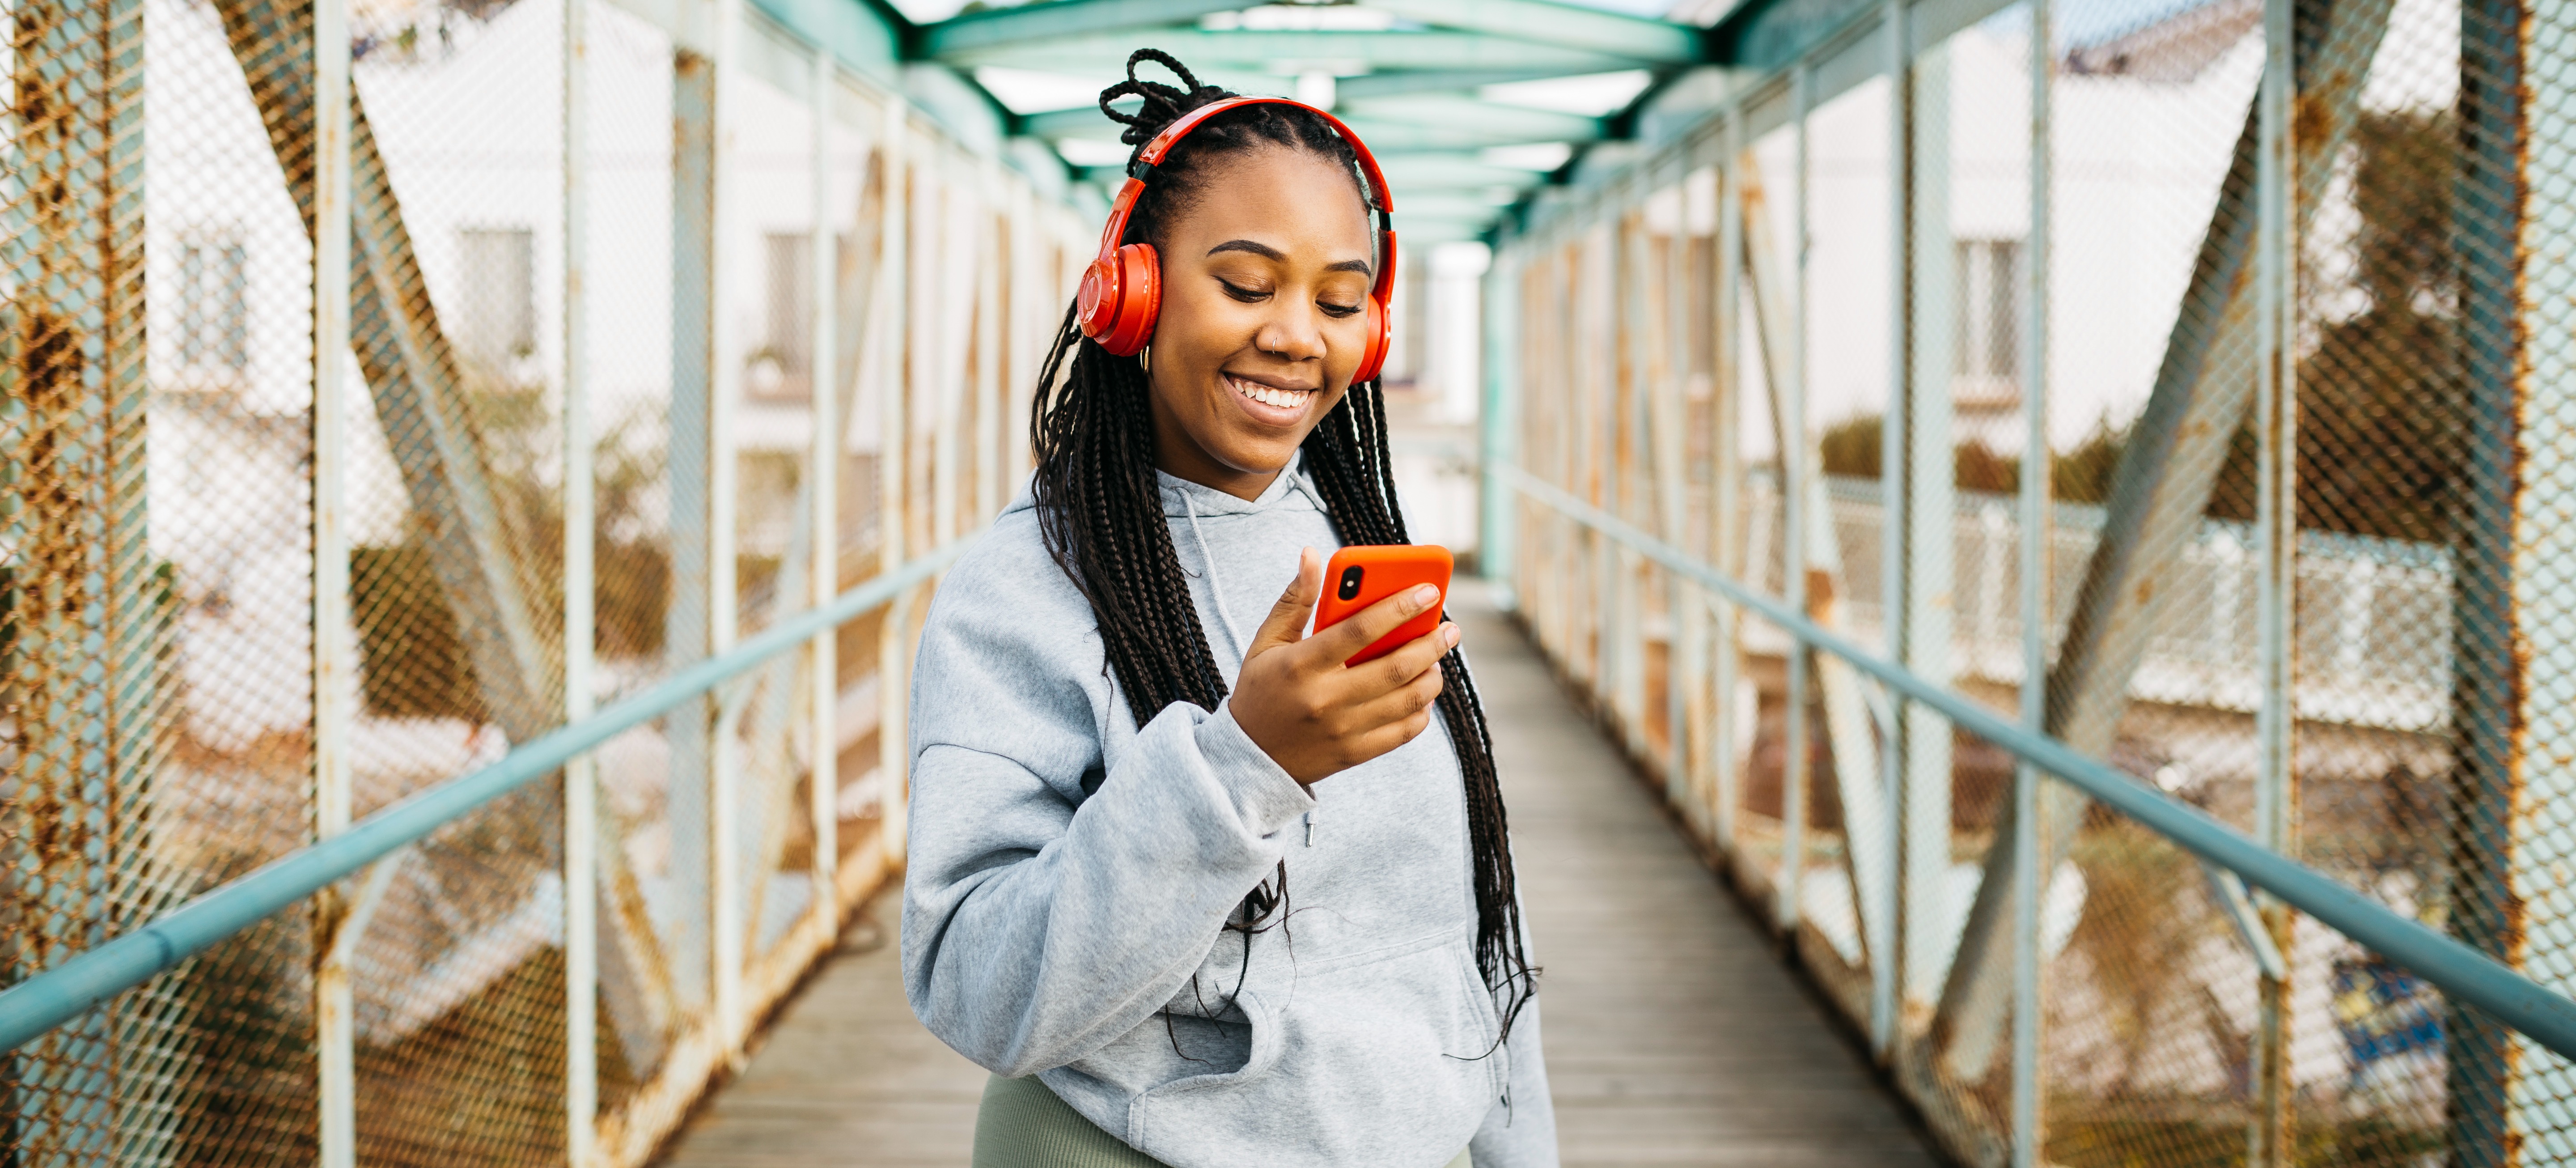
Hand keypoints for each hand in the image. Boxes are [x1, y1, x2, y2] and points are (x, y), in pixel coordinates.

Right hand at [1232, 548, 1458, 784]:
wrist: (1249, 760)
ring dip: (1432, 675)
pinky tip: (1423, 693)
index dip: (1399, 607)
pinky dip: (1422, 710)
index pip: (1360, 629)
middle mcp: (1324, 699)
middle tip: (1450, 628)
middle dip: (1431, 643)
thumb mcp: (1267, 642)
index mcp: (1301, 664)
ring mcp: (1342, 730)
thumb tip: (1312, 554)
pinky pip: (1403, 731)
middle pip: (1395, 666)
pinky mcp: (1354, 753)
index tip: (1429, 590)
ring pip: (1407, 700)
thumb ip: (1294, 599)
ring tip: (1437, 659)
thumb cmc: (1261, 689)